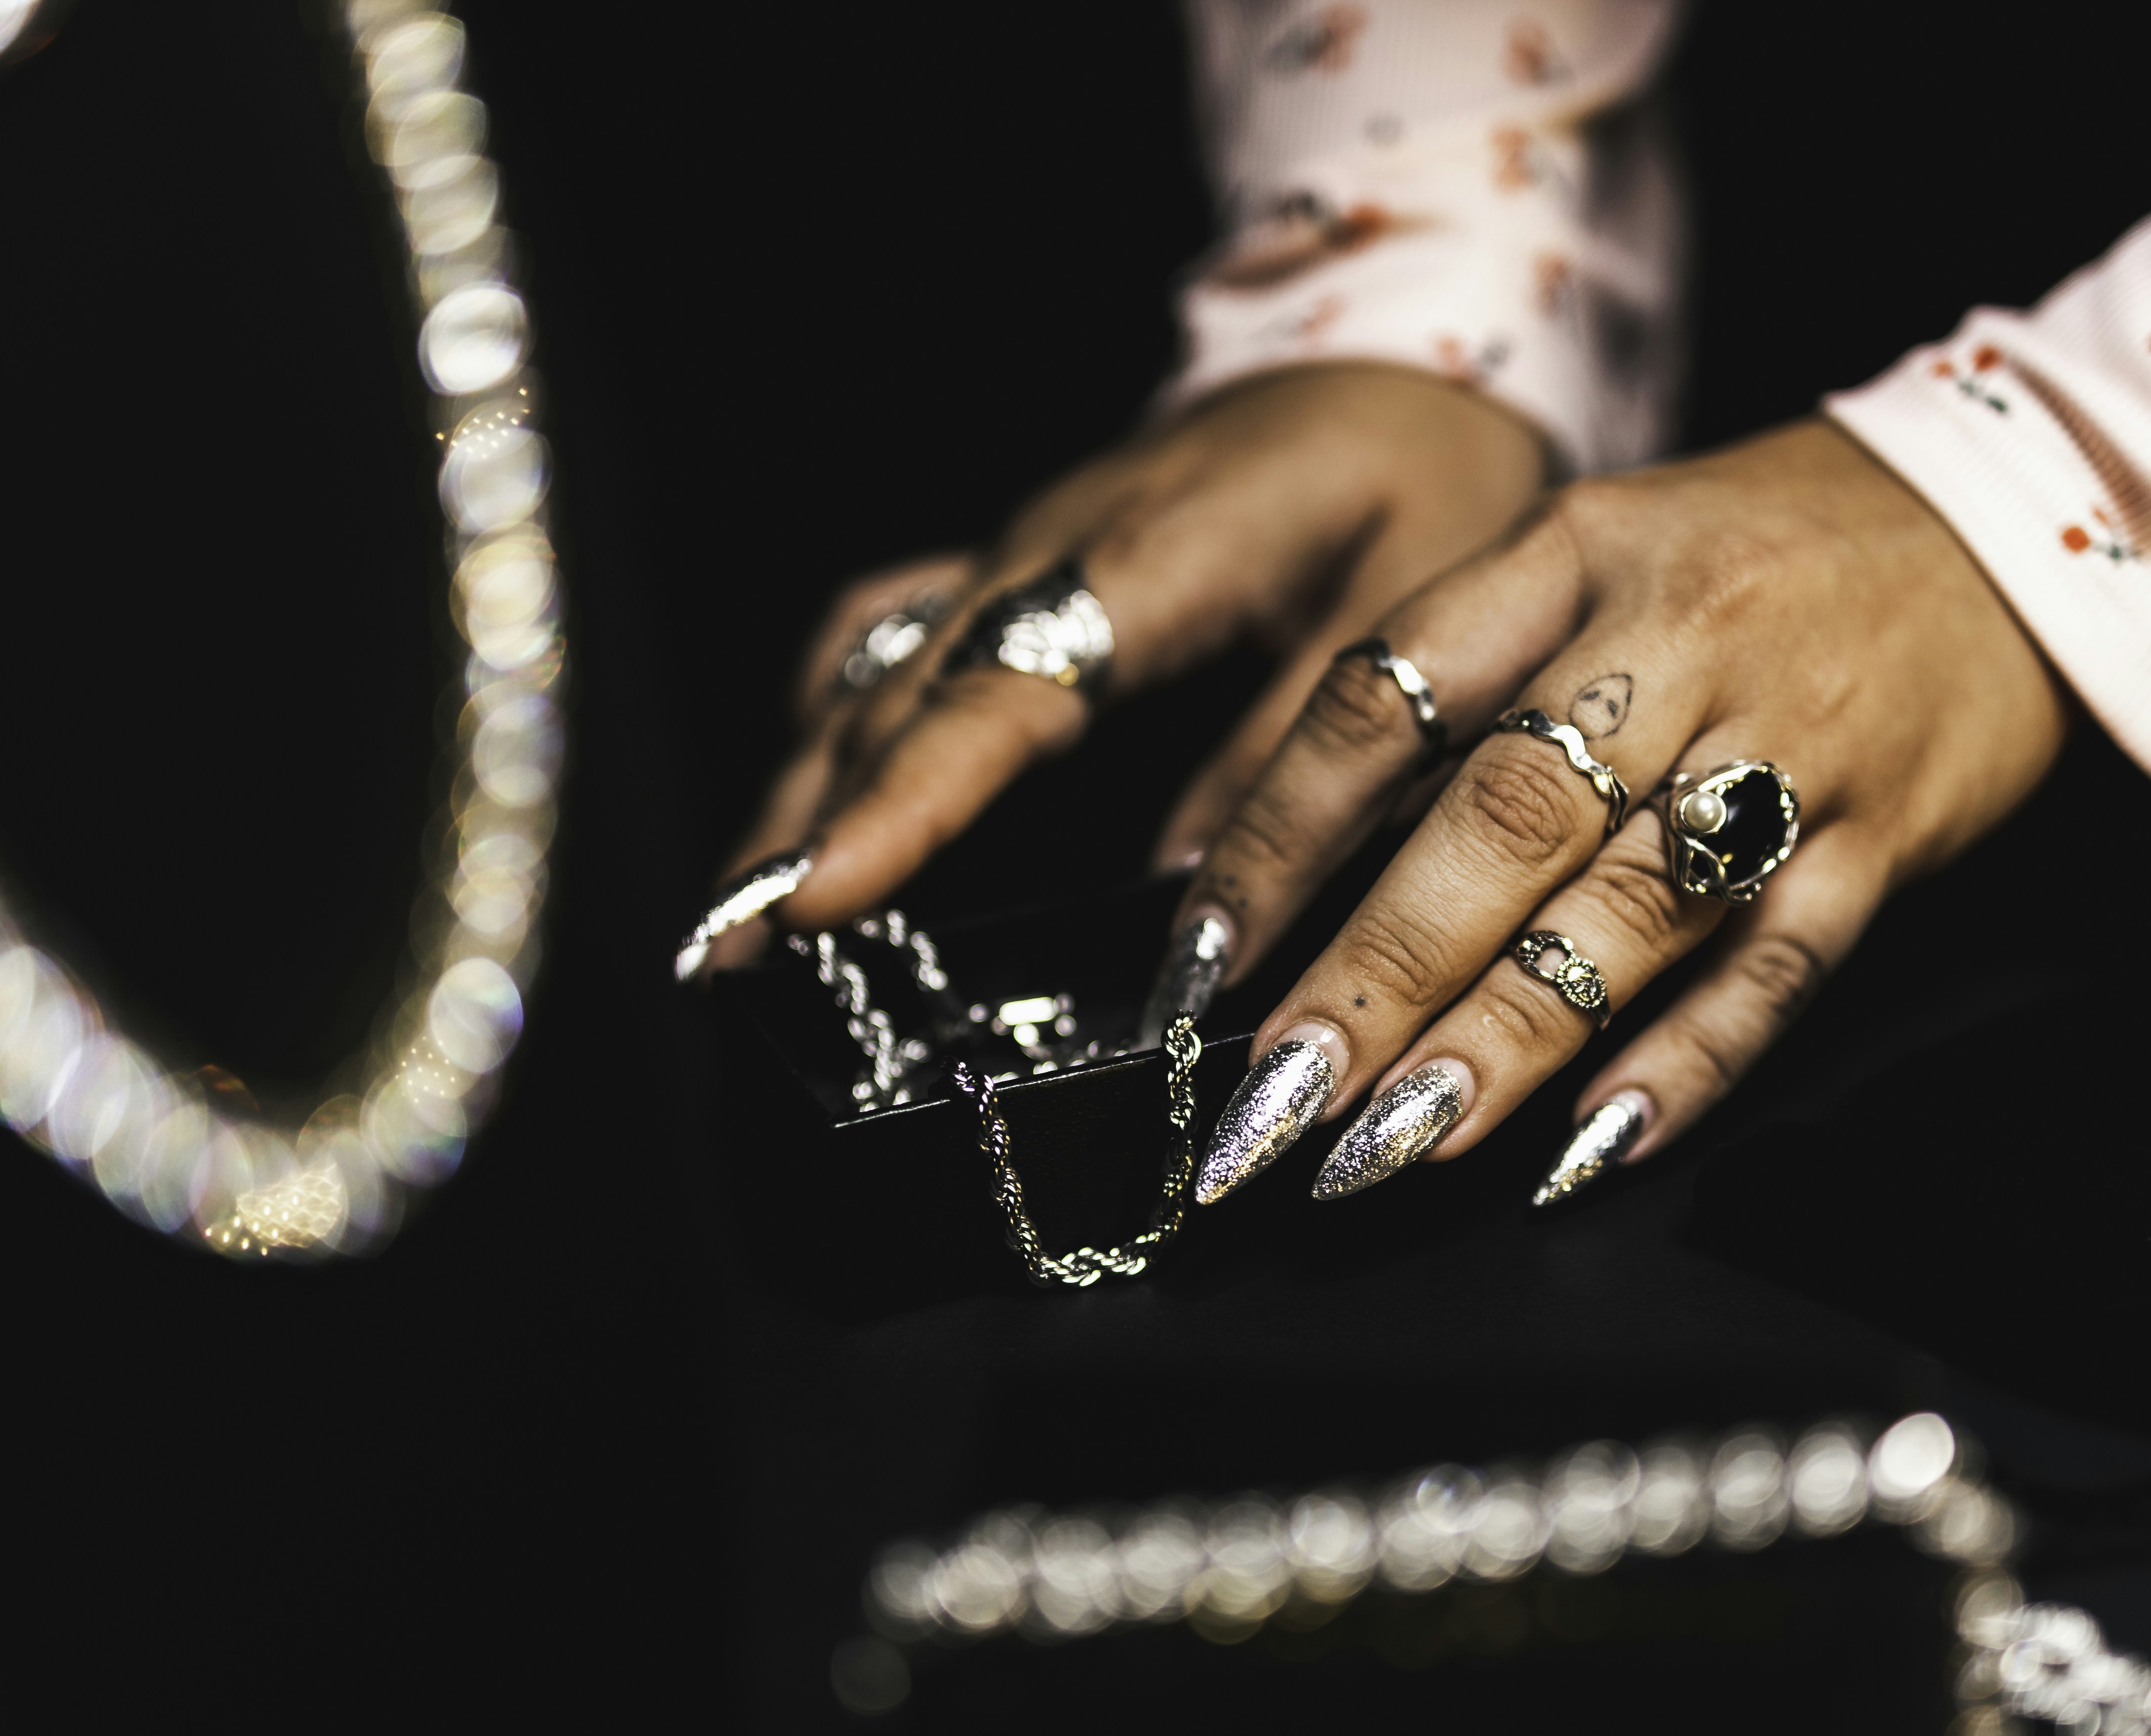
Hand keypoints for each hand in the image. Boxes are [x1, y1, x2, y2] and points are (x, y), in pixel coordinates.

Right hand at [701, 363, 1547, 967]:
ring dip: (802, 793)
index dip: (906, 804)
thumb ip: (1310, 754)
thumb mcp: (1412, 615)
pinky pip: (900, 634)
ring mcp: (1023, 550)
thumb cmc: (1422, 481)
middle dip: (807, 828)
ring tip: (740, 924)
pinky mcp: (1023, 563)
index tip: (819, 896)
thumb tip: (1198, 904)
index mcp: (1154, 556)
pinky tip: (814, 794)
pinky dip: (845, 720)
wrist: (1398, 361)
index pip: (1002, 694)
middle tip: (728, 959)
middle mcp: (1056, 547)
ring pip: (878, 675)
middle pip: (903, 697)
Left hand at [1179, 418, 2068, 1203]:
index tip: (1196, 970)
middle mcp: (1676, 641)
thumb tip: (1294, 864)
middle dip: (1375, 978)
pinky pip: (1775, 968)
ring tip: (1390, 1148)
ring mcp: (1791, 743)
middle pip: (1500, 822)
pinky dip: (1682, 1065)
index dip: (1278, 841)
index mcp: (1573, 554)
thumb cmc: (1761, 553)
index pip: (1388, 701)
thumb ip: (1466, 681)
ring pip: (1625, 912)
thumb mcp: (1598, 555)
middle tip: (1274, 1107)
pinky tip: (1586, 1149)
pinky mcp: (1886, 836)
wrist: (2011, 514)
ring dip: (1504, 1041)